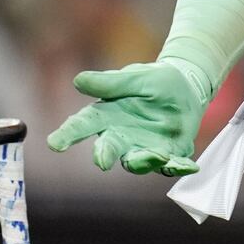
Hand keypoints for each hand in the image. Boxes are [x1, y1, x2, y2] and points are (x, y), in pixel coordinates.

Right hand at [47, 61, 204, 174]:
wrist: (186, 87)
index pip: (83, 125)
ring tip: (158, 155)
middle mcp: (121, 137)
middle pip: (108, 149)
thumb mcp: (135, 77)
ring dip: (145, 161)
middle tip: (102, 160)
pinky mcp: (169, 154)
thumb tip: (78, 80)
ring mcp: (145, 148)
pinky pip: (171, 165)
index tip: (54, 143)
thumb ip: (110, 82)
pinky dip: (178, 166)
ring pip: (138, 162)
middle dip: (104, 155)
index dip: (68, 134)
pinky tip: (189, 165)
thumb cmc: (153, 81)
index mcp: (107, 116)